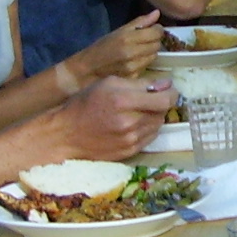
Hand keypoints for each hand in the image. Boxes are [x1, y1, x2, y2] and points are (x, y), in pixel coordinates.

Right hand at [58, 74, 174, 159]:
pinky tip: (133, 124)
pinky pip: (149, 138)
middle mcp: (130, 123)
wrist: (65, 135)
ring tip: (137, 112)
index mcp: (124, 101)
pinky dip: (147, 129)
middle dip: (160, 103)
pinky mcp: (130, 152)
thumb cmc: (85, 104)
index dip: (171, 93)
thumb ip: (139, 84)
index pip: (165, 100)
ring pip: (158, 125)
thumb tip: (165, 84)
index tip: (167, 88)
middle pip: (163, 112)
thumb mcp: (108, 84)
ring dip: (153, 116)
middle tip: (147, 99)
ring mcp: (131, 140)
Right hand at [60, 12, 164, 85]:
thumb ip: (139, 22)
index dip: (157, 30)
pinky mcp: (134, 77)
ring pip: (153, 56)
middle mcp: (132, 53)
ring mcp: (134, 67)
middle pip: (157, 45)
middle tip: (145, 40)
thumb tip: (157, 13)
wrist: (88, 69)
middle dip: (154, 41)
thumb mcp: (118, 31)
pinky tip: (134, 61)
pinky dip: (143, 63)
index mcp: (128, 38)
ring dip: (149, 52)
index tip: (152, 30)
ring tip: (139, 51)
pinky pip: (146, 67)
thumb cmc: (102, 47)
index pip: (156, 33)